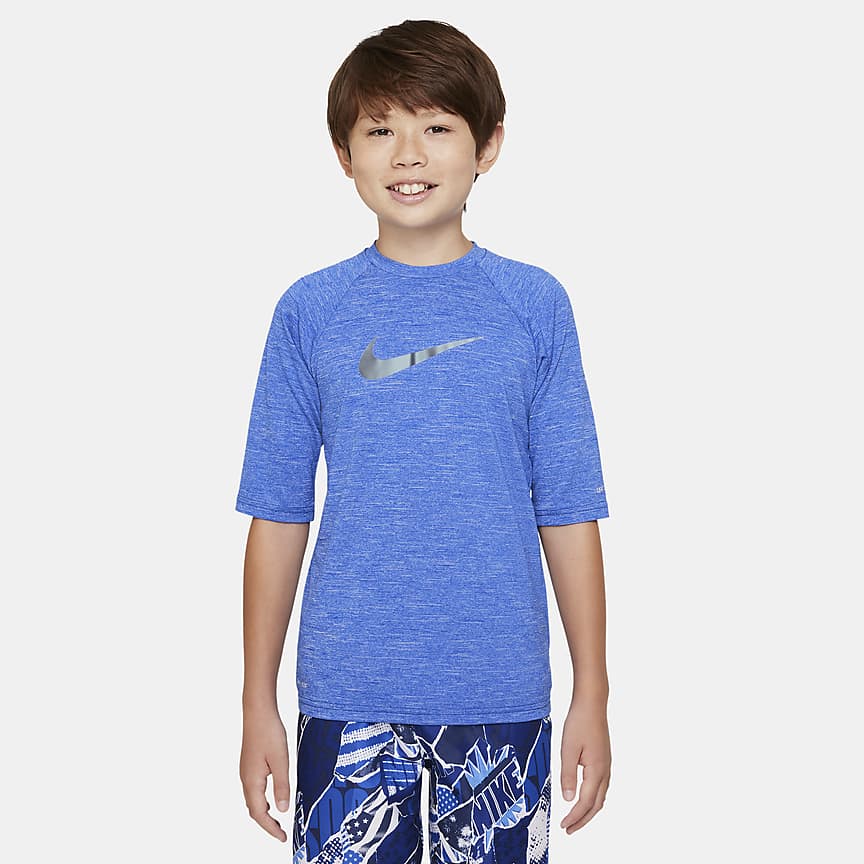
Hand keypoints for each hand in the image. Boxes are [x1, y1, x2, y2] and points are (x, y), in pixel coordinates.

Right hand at [239, 707, 291, 841]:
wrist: (257, 712)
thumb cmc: (269, 733)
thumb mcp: (281, 760)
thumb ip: (282, 786)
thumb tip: (283, 810)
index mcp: (252, 781)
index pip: (259, 814)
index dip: (270, 828)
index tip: (282, 837)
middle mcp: (246, 779)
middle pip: (253, 810)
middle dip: (266, 824)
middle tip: (281, 832)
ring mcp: (246, 772)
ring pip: (252, 800)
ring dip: (264, 812)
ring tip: (277, 819)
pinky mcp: (249, 765)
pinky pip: (253, 790)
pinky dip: (261, 800)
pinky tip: (271, 797)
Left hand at [559, 696, 610, 833]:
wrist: (592, 704)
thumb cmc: (579, 722)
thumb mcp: (568, 749)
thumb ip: (568, 775)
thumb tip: (568, 799)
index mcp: (596, 770)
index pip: (585, 802)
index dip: (575, 817)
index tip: (564, 826)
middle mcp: (605, 771)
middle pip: (596, 804)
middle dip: (583, 819)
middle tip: (569, 829)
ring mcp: (606, 765)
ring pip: (600, 796)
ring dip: (589, 810)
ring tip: (576, 818)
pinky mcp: (604, 759)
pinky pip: (601, 786)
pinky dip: (593, 798)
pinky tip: (585, 796)